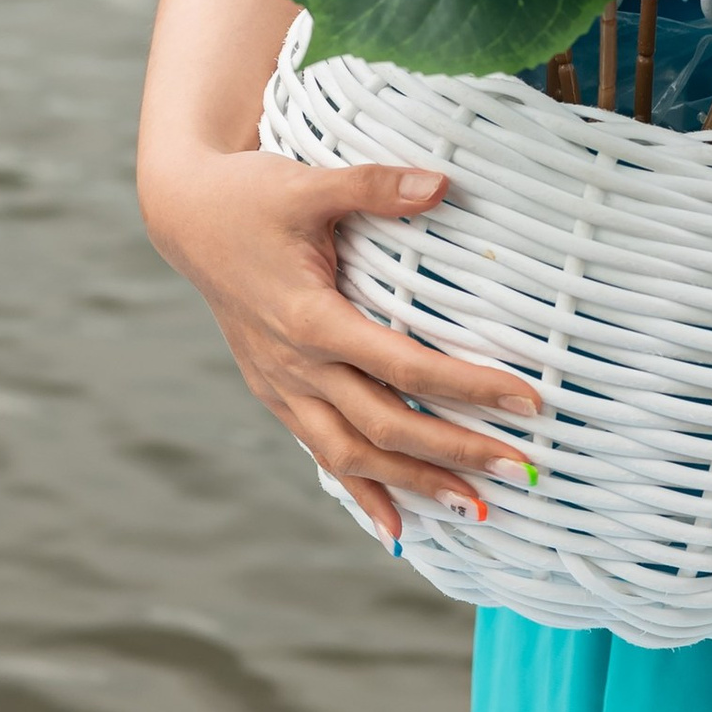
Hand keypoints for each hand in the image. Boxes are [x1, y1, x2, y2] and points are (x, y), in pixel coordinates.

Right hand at [138, 144, 540, 552]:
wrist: (186, 217)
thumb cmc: (250, 198)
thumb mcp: (309, 183)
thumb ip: (375, 186)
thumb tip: (441, 185)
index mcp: (310, 319)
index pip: (404, 366)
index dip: (467, 387)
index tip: (525, 401)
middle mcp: (295, 365)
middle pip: (386, 426)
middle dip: (455, 454)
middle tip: (519, 470)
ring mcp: (282, 386)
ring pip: (352, 455)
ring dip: (414, 485)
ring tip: (474, 508)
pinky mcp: (276, 393)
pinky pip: (322, 453)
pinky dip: (362, 492)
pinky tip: (398, 529)